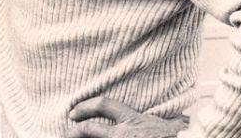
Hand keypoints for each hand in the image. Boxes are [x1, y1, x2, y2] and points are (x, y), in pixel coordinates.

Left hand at [67, 97, 187, 137]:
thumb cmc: (175, 137)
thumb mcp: (160, 122)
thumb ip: (146, 118)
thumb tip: (145, 115)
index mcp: (131, 119)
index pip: (102, 105)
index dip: (84, 106)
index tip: (73, 112)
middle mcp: (123, 134)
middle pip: (88, 129)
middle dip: (73, 131)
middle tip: (66, 132)